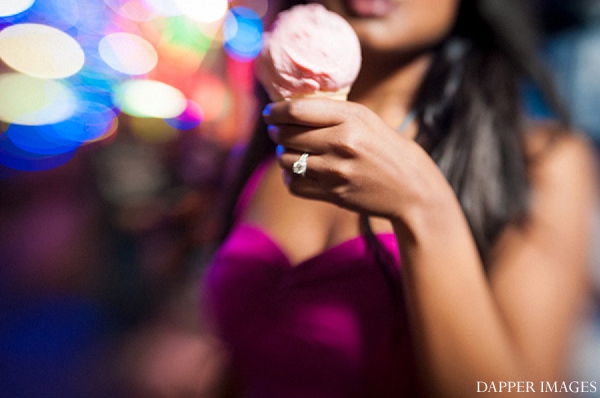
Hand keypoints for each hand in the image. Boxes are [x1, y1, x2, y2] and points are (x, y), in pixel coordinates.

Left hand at [264, 98, 444, 221]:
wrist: (411, 188)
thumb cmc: (386, 148)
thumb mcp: (366, 120)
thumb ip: (332, 113)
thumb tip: (289, 109)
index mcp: (351, 118)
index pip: (297, 111)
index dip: (275, 111)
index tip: (269, 113)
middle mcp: (342, 143)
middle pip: (287, 135)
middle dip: (275, 132)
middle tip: (276, 132)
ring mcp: (336, 171)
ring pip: (287, 161)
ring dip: (283, 156)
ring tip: (290, 152)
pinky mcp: (333, 194)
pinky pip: (294, 185)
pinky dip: (290, 178)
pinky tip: (298, 172)